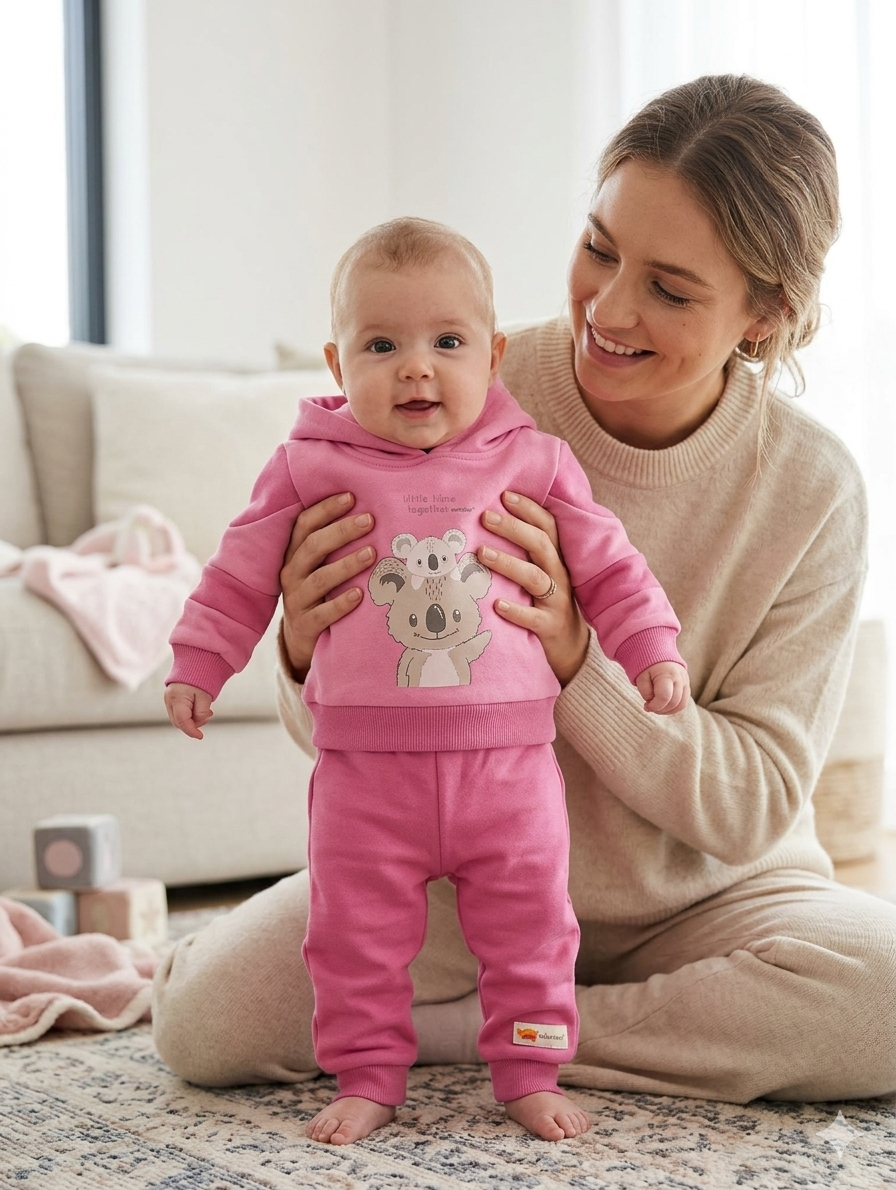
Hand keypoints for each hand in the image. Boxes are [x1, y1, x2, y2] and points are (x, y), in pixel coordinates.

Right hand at [165, 682, 213, 738]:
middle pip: (179, 722)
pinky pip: (178, 712)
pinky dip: (188, 714)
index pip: (182, 722)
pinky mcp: (170, 698)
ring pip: (178, 719)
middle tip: (208, 715)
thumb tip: (198, 723)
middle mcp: (169, 700)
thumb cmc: (201, 677)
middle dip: (193, 724)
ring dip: (191, 720)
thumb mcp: (205, 696)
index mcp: (177, 698)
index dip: (192, 731)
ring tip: (205, 710)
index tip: (200, 737)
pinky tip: (198, 707)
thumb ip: (201, 712)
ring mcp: (168, 699)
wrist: (195, 661)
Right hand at [280, 492, 374, 681]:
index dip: (325, 509)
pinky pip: (322, 614)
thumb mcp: (321, 565)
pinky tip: (360, 595)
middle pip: (313, 547)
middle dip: (342, 531)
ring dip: (346, 565)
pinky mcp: (304, 625)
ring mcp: (296, 600)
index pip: (304, 524)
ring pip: (319, 579)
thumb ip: (336, 544)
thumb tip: (373, 513)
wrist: (302, 638)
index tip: (351, 497)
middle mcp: (292, 573)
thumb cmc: (321, 592)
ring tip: (371, 554)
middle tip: (369, 520)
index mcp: (295, 553)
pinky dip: (341, 603)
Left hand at [477, 491, 589, 685]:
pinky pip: (533, 618)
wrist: (570, 648)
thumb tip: (488, 521)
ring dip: (508, 563)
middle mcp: (559, 575)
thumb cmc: (546, 603)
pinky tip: (497, 605)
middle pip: (540, 545)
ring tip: (482, 553)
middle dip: (512, 528)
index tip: (504, 495)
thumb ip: (524, 551)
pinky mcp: (550, 627)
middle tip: (485, 516)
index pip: (547, 526)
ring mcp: (556, 601)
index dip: (528, 509)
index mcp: (555, 558)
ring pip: (535, 577)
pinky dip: (516, 610)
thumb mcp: (540, 572)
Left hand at [635, 662, 689, 714]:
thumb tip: (651, 704)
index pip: (664, 697)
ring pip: (681, 704)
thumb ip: (645, 692)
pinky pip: (684, 701)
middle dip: (660, 709)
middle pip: (674, 702)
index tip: (646, 706)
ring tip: (656, 707)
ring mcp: (685, 681)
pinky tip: (663, 705)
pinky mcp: (687, 684)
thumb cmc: (646, 664)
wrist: (656, 650)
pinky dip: (674, 707)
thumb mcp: (640, 677)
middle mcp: (679, 677)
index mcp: (666, 673)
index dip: (655, 706)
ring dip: (668, 711)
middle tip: (649, 707)